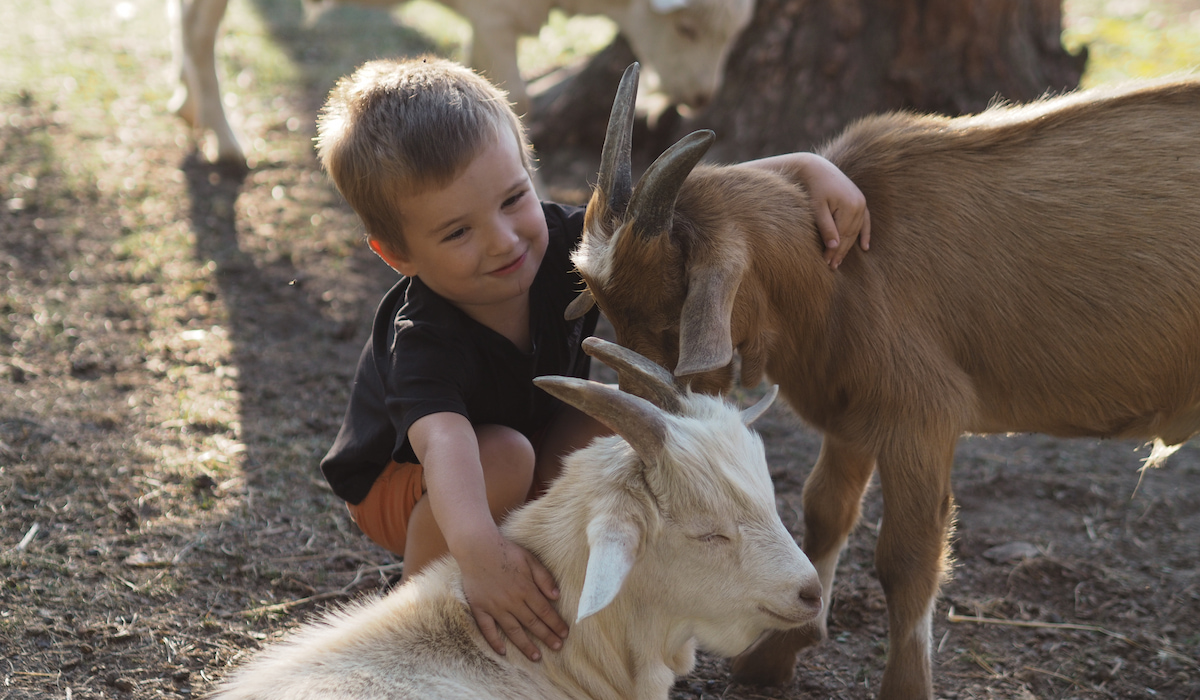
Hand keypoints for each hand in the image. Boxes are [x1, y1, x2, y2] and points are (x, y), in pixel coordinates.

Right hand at [458, 532, 568, 660]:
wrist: (477, 548)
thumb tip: (557, 597)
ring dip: (526, 645)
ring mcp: (495, 606)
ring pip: (513, 630)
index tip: (565, 634)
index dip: (556, 624)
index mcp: (525, 588)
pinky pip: (487, 629)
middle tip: (557, 648)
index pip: (545, 611)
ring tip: (536, 657)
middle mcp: (511, 601)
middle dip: (547, 636)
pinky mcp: (479, 608)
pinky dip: (494, 641)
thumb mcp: (530, 559)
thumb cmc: (505, 551)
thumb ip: (544, 578)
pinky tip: (503, 651)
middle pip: (532, 623)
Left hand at [740, 152, 870, 268]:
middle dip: (840, 251)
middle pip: (850, 235)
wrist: (816, 168)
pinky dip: (865, 233)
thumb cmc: (813, 188)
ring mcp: (861, 202)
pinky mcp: (860, 200)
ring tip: (839, 261)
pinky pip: (865, 220)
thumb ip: (826, 227)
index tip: (825, 264)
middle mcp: (859, 204)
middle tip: (832, 267)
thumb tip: (834, 246)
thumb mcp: (817, 208)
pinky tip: (865, 247)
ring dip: (849, 246)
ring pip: (855, 230)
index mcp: (850, 206)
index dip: (834, 251)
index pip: (841, 235)